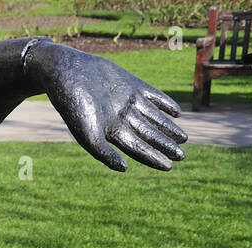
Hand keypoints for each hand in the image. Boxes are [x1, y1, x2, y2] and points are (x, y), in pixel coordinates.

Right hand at [27, 41, 186, 171]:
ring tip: (183, 139)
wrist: (68, 73)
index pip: (137, 149)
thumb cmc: (74, 108)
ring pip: (153, 117)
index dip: (153, 158)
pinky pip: (153, 96)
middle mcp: (122, 118)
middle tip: (181, 156)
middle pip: (148, 135)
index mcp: (111, 133)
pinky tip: (176, 112)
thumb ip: (104, 153)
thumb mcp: (87, 134)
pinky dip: (165, 103)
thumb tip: (124, 169)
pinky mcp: (132, 84)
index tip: (169, 167)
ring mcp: (128, 101)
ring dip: (168, 128)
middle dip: (164, 145)